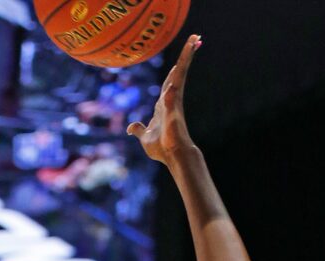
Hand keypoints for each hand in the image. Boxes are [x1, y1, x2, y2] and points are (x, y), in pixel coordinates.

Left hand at [126, 34, 199, 166]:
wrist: (172, 157)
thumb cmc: (162, 149)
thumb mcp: (145, 137)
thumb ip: (138, 130)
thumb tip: (130, 127)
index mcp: (164, 104)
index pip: (170, 81)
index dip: (175, 70)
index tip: (180, 58)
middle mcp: (172, 98)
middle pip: (178, 72)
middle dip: (186, 55)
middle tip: (195, 38)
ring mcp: (175, 100)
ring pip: (180, 73)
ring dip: (187, 56)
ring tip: (194, 40)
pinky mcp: (175, 105)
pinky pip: (176, 85)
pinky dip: (179, 73)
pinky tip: (180, 60)